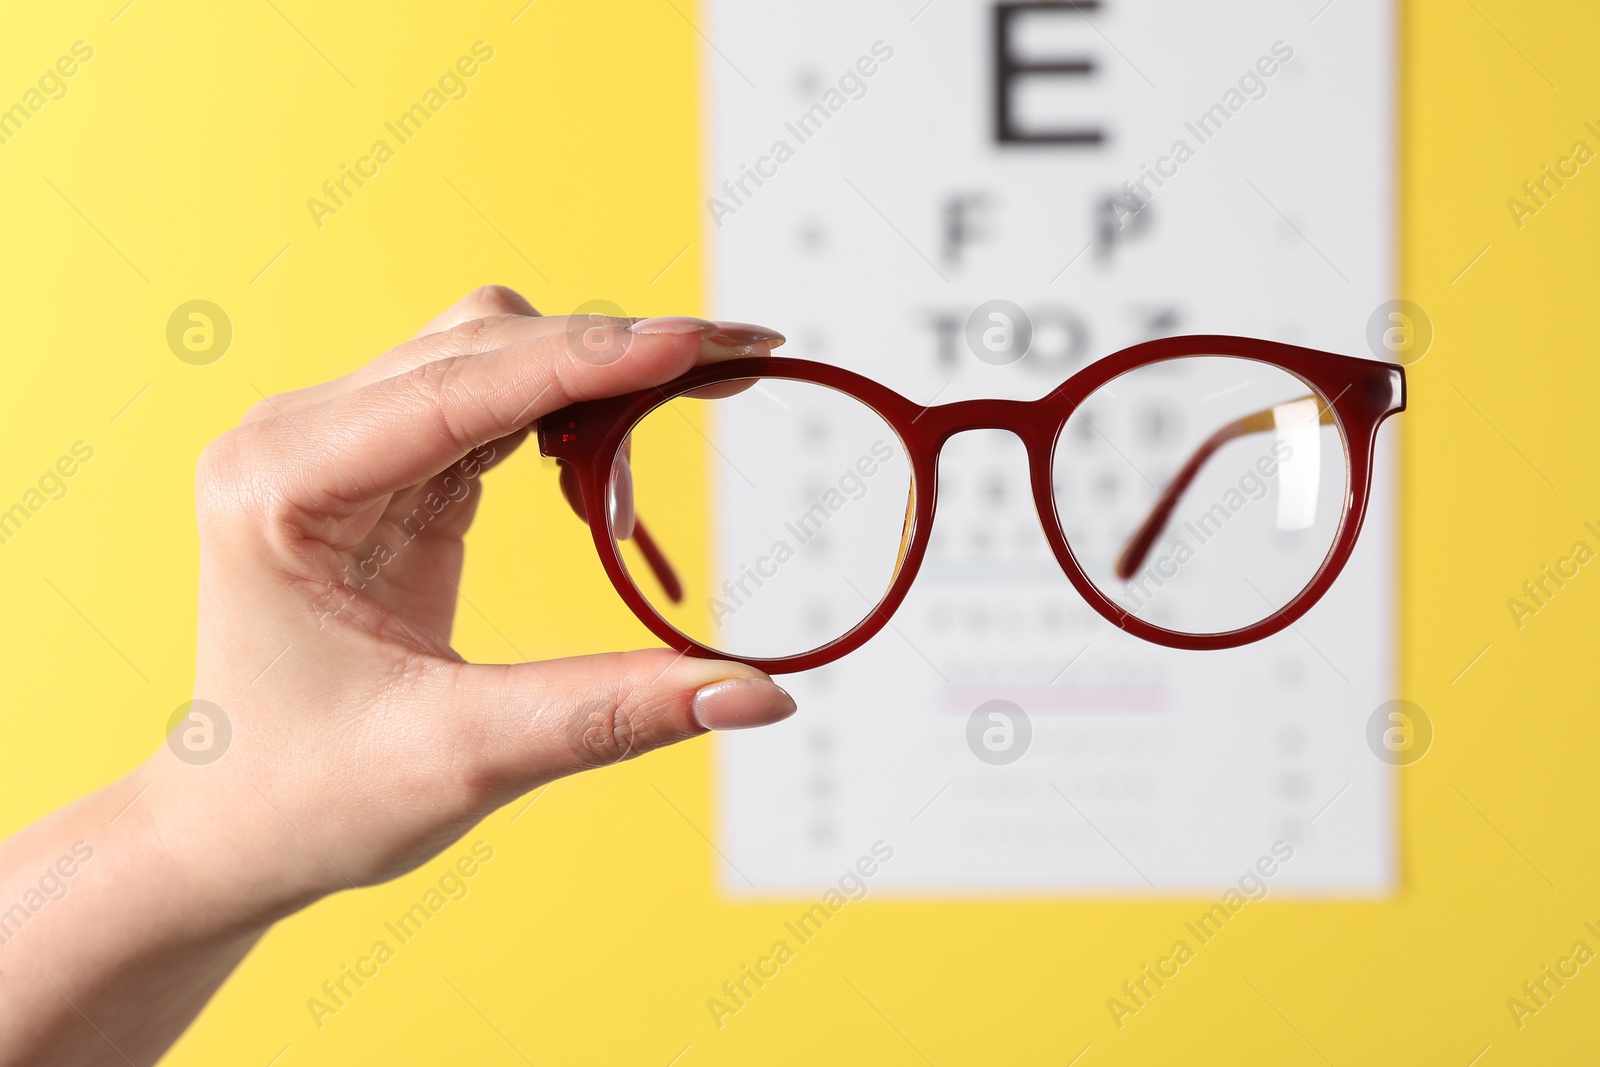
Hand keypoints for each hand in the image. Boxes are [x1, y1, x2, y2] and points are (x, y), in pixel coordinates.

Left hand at [145, 285, 795, 919]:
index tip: (699, 344)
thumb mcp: (466, 757)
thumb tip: (761, 697)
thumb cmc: (312, 796)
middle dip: (617, 354)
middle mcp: (300, 439)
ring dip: (597, 382)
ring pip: (497, 357)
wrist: (238, 824)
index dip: (589, 361)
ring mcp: (342, 444)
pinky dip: (570, 419)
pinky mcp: (386, 468)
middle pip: (487, 346)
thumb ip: (614, 713)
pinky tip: (612, 480)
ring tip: (683, 432)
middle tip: (741, 368)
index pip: (458, 390)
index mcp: (282, 487)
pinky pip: (494, 403)